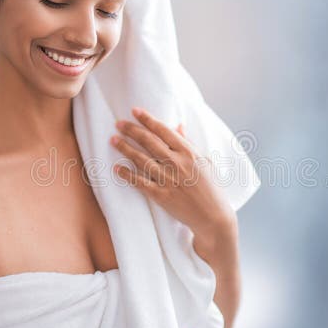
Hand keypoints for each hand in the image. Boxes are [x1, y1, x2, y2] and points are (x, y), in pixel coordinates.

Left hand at [110, 107, 235, 240]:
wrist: (213, 216)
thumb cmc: (211, 188)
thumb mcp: (205, 161)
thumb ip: (189, 143)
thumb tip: (178, 126)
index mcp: (189, 152)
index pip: (164, 131)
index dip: (147, 119)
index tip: (135, 111)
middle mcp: (177, 163)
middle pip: (149, 142)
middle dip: (132, 130)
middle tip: (118, 123)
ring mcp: (168, 180)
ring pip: (141, 159)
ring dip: (125, 148)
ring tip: (113, 140)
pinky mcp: (161, 195)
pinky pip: (139, 182)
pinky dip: (127, 174)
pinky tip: (116, 168)